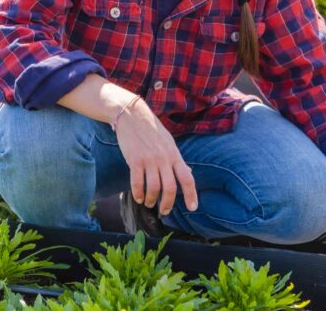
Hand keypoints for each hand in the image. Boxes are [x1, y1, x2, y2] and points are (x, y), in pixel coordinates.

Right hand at [114, 98, 198, 216]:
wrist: (132, 115)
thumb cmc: (152, 130)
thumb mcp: (169, 142)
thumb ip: (177, 159)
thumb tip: (188, 173)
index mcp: (174, 155)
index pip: (187, 178)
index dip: (191, 195)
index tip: (192, 208)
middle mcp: (164, 158)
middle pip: (170, 188)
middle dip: (167, 203)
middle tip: (164, 211)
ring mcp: (149, 160)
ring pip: (153, 188)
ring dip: (151, 200)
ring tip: (149, 203)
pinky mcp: (134, 160)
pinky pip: (137, 183)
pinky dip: (138, 194)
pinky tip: (138, 197)